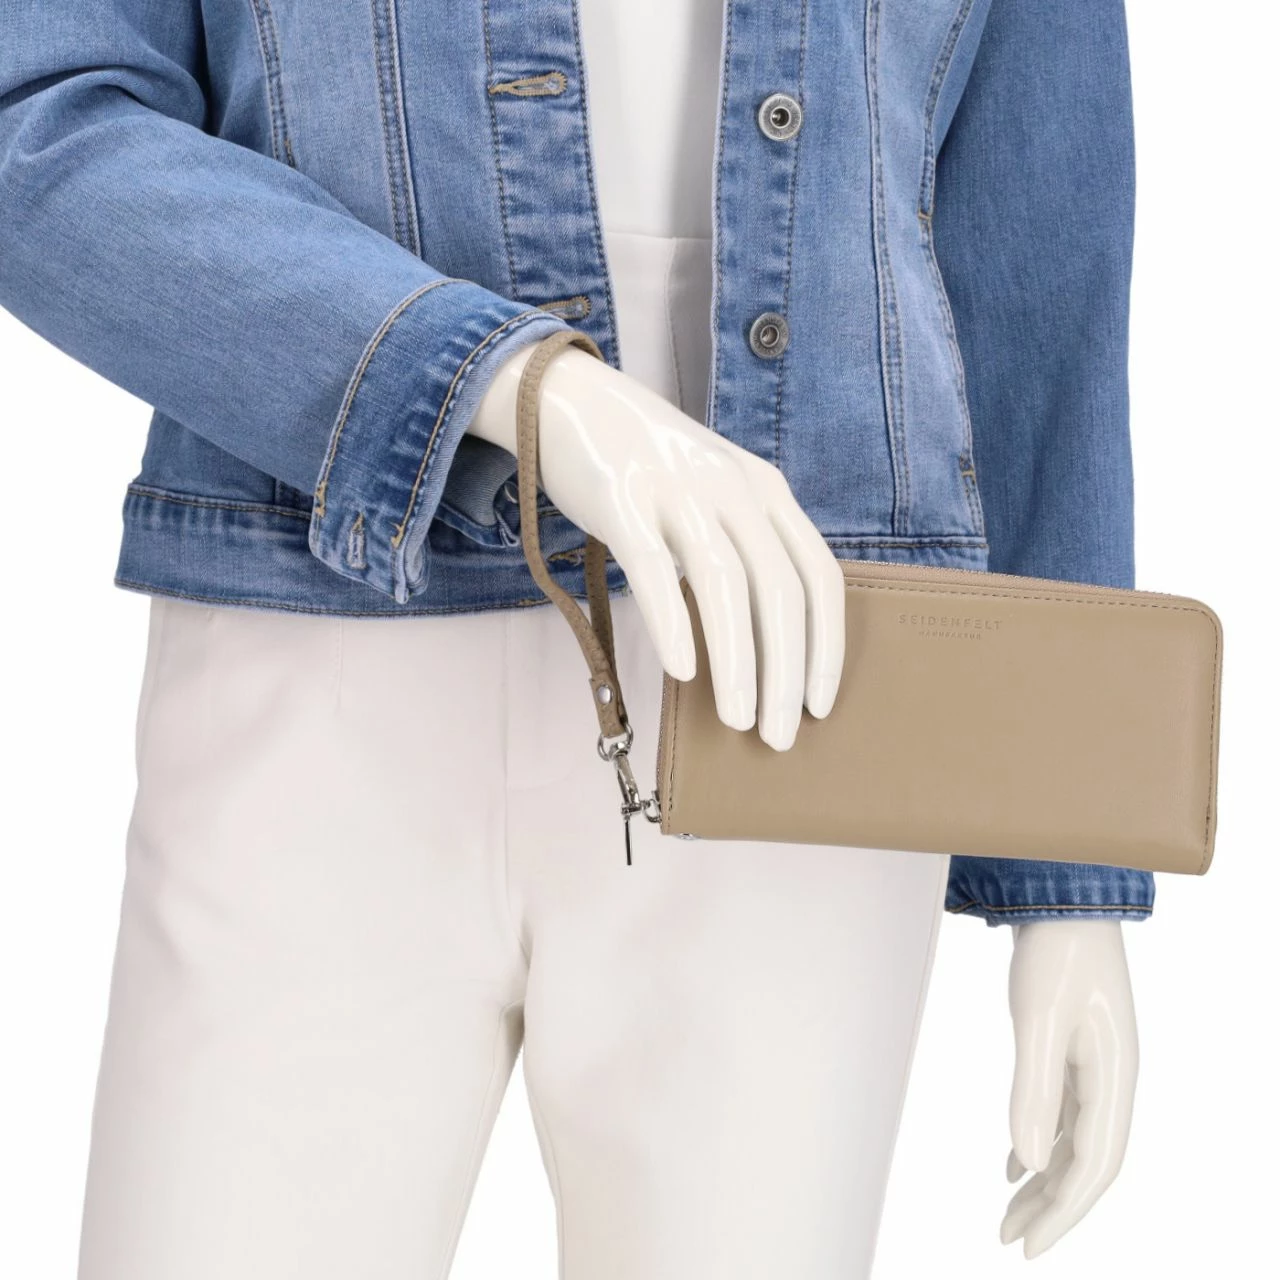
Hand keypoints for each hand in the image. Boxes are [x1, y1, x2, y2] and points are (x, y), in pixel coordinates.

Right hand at [468, 343, 845, 749]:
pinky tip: (683, 672)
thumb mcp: (715, 495)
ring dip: (738, 661)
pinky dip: (673, 623)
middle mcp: (732, 487)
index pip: (818, 575)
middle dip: (785, 671)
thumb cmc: (648, 468)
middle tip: (778, 735)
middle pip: (778, 588)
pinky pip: (653, 568)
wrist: (570, 399)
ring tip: (739, 720)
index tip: (820, 705)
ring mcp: (678, 488)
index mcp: (765, 490)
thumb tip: (763, 646)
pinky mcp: (622, 498)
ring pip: (724, 583)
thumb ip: (742, 549)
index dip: (826, 645)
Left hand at [1002, 920, 1138, 1257]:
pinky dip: (1038, 1142)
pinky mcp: (1076, 1048)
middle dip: (1051, 1207)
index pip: (1094, 1166)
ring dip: (1042, 1179)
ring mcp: (1095, 1063)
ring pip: (1073, 1140)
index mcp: (1113, 1076)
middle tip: (1008, 1240)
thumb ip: (1033, 1090)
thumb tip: (1028, 1159)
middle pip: (1087, 1163)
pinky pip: (1062, 1113)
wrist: (1064, 893)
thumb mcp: (1036, 1018)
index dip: (1063, 1212)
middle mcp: (1111, 1077)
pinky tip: (1013, 1163)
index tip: (1026, 1247)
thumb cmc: (1054, 949)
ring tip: (1007, 1212)